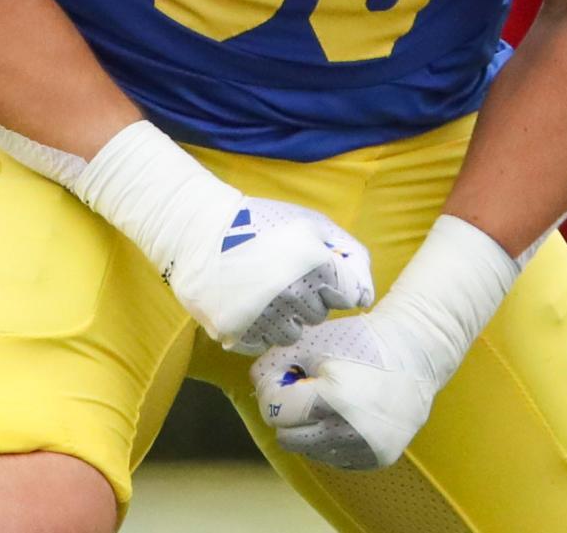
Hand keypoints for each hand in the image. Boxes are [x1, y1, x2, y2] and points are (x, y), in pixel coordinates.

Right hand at [72, 121, 372, 351]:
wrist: (201, 231)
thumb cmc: (263, 222)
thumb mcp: (311, 222)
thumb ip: (348, 252)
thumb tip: (365, 295)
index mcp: (315, 262)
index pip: (349, 296)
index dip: (335, 284)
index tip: (317, 274)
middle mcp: (293, 294)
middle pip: (320, 315)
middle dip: (310, 298)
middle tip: (286, 277)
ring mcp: (264, 317)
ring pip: (294, 333)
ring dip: (287, 317)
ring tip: (267, 291)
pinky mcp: (238, 333)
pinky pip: (264, 343)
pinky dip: (261, 329)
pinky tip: (250, 304)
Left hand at [252, 215, 521, 467]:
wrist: (414, 352)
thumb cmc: (361, 340)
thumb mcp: (316, 340)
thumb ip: (280, 360)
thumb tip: (257, 381)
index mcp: (331, 398)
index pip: (276, 411)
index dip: (271, 390)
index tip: (279, 377)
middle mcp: (348, 432)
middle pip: (287, 437)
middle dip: (287, 412)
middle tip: (300, 389)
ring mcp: (365, 449)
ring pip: (310, 451)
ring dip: (308, 427)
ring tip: (323, 398)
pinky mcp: (377, 458)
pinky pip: (336, 458)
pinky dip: (331, 438)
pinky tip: (342, 413)